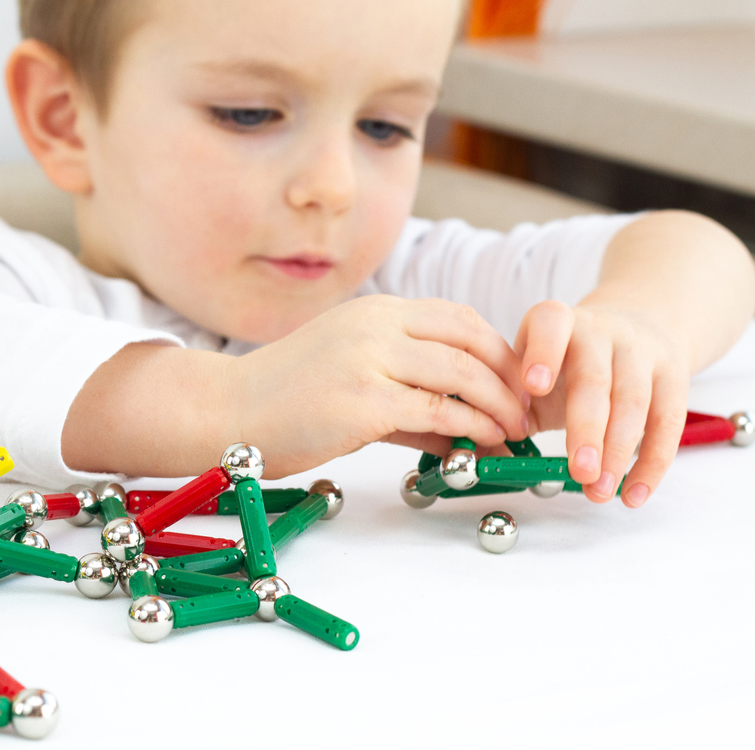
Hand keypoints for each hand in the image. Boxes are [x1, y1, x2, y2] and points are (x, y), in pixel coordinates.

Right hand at [228, 294, 529, 476]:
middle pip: (469, 339)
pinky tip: (483, 443)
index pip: (457, 318)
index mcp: (374, 311)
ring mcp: (368, 358)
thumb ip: (409, 400)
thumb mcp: (353, 382)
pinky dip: (471, 427)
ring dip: (499, 405)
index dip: (497, 349)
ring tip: (515, 433)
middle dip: (510, 377)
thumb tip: (464, 430)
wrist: (225, 413)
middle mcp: (375, 324)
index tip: (516, 384)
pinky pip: (437, 409)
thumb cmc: (284, 402)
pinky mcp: (362, 399)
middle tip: (529, 411)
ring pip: (461, 373)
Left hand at [514, 299, 690, 506]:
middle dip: (586, 428)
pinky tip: (632, 493)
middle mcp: (600, 331)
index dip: (542, 353)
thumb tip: (474, 451)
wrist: (637, 325)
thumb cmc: (569, 361)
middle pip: (594, 379)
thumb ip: (505, 405)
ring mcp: (640, 352)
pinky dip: (651, 463)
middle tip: (577, 470)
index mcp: (556, 322)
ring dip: (617, 452)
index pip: (551, 324)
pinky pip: (666, 423)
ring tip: (598, 490)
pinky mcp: (673, 376)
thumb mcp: (534, 369)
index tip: (532, 387)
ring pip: (634, 402)